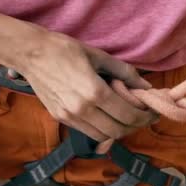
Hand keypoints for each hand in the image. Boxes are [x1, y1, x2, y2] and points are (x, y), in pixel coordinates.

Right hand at [14, 30, 156, 141]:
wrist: (31, 53)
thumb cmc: (65, 49)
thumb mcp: (99, 56)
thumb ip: (125, 73)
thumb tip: (146, 86)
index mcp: (95, 92)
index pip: (128, 115)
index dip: (145, 117)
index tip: (154, 112)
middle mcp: (82, 109)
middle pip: (118, 130)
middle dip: (136, 125)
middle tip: (145, 116)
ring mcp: (70, 117)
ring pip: (103, 135)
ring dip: (119, 130)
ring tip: (128, 118)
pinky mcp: (60, 118)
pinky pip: (88, 131)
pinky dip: (103, 129)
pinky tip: (109, 117)